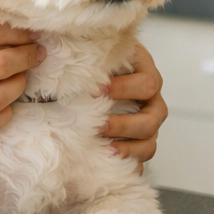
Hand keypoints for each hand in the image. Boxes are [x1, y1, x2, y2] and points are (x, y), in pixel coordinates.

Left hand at [100, 45, 167, 166]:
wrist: (96, 82)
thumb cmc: (98, 64)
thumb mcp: (100, 53)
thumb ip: (93, 52)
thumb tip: (59, 48)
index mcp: (147, 74)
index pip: (146, 83)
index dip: (123, 88)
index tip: (96, 89)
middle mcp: (153, 102)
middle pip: (153, 117)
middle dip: (124, 124)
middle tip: (98, 125)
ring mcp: (148, 126)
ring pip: (149, 144)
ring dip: (126, 148)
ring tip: (104, 148)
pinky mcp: (139, 146)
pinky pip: (140, 162)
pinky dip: (126, 164)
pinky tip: (108, 164)